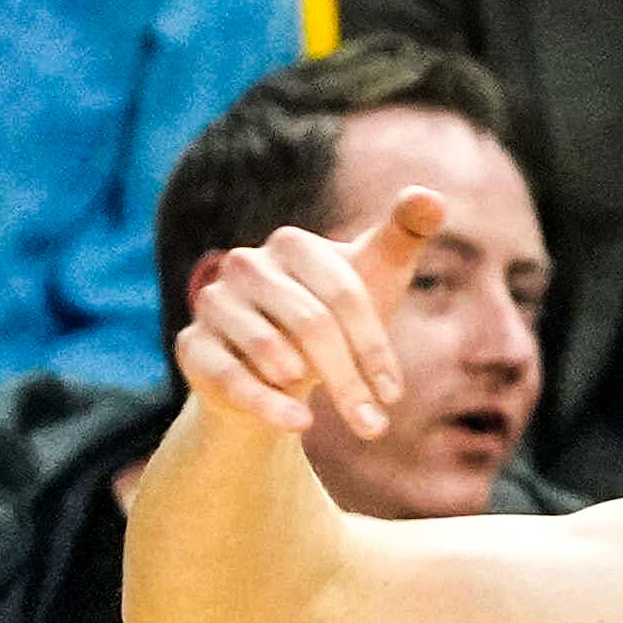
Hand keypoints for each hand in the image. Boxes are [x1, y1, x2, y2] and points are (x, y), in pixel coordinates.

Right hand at [180, 192, 430, 439]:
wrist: (280, 368)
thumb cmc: (339, 315)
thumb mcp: (376, 274)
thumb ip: (405, 233)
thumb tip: (431, 196)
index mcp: (293, 244)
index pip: (343, 293)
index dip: (373, 346)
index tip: (395, 394)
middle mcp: (246, 265)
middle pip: (310, 323)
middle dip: (347, 379)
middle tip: (375, 427)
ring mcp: (214, 302)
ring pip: (266, 347)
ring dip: (305, 389)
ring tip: (335, 422)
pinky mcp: (192, 343)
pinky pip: (228, 374)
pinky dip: (265, 403)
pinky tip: (300, 424)